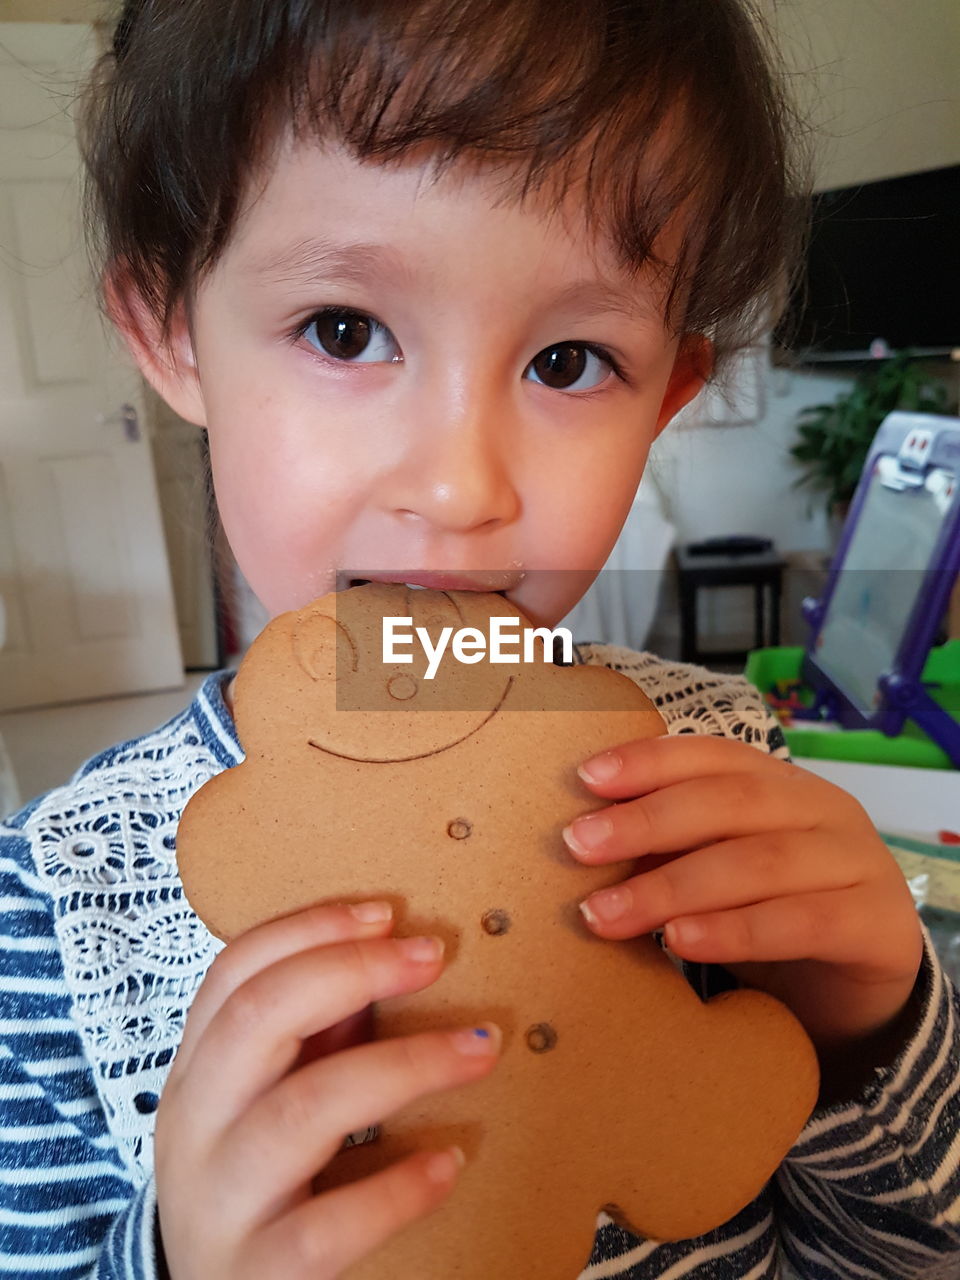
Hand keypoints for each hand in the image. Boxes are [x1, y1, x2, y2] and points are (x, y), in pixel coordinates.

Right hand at [155, 902, 500, 1278]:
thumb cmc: (253, 1184)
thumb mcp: (264, 1100)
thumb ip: (313, 1036)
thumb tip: (394, 957)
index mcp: (197, 1070)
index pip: (234, 972)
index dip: (311, 928)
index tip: (387, 911)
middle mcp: (195, 1126)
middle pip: (257, 1017)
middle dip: (350, 971)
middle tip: (432, 955)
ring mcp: (219, 1201)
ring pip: (301, 1111)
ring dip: (401, 1067)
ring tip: (478, 1049)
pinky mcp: (257, 1273)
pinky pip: (326, 1228)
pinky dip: (395, 1189)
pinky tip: (447, 1164)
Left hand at [563, 736, 923, 1060]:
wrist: (862, 987)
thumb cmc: (773, 915)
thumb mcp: (722, 874)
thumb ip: (671, 852)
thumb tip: (583, 842)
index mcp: (782, 783)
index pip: (714, 756)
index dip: (650, 761)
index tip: (586, 778)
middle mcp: (823, 809)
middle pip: (731, 801)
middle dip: (647, 822)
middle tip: (579, 846)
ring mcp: (857, 862)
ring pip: (759, 862)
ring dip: (673, 887)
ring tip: (607, 913)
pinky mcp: (876, 924)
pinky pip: (801, 922)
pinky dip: (735, 931)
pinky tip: (682, 941)